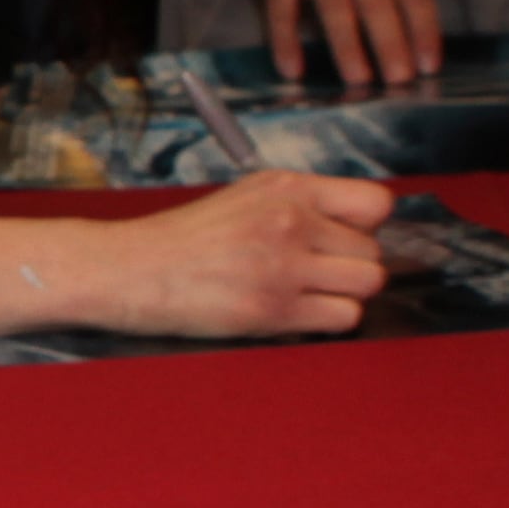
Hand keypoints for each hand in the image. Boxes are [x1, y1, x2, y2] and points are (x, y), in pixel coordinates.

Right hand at [84, 171, 391, 336]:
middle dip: (350, 267)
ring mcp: (283, 266)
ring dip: (344, 294)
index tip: (343, 239)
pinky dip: (327, 320)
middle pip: (373, 252)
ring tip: (306, 294)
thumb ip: (300, 204)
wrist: (131, 268)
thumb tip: (357, 230)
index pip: (377, 203)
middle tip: (313, 274)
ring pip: (367, 284)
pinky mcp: (273, 310)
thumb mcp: (245, 197)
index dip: (366, 227)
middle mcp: (290, 220)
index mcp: (287, 187)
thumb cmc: (184, 238)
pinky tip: (295, 313)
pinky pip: (344, 317)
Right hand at [240, 0, 440, 87]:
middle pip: (379, 5)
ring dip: (349, 48)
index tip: (431, 64)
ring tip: (360, 81)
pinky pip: (283, 12)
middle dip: (393, 46)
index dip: (425, 31)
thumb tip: (403, 19)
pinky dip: (286, 42)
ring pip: (336, 10)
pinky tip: (293, 69)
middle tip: (401, 82)